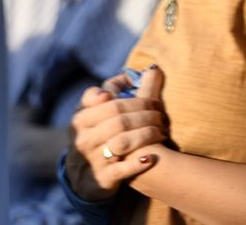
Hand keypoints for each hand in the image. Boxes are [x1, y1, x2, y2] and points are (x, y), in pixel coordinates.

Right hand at [64, 66, 169, 200]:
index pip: (108, 100)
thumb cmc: (101, 135)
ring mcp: (92, 158)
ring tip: (162, 132)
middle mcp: (84, 137)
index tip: (151, 99)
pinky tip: (150, 157)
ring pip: (122, 142)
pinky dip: (137, 164)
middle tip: (162, 115)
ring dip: (146, 135)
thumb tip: (153, 69)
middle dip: (146, 115)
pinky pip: (121, 170)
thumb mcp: (102, 112)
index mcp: (82, 117)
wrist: (87, 175)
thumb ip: (123, 89)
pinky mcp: (102, 177)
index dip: (133, 98)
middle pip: (120, 119)